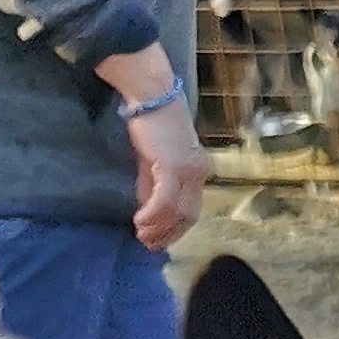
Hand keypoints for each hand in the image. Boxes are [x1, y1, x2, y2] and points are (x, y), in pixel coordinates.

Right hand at [98, 43, 210, 248]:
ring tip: (140, 234)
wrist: (150, 94)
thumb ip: (153, 184)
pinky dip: (153, 215)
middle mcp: (199, 172)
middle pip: (188, 215)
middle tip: (149, 244)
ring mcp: (189, 169)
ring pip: (177, 211)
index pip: (192, 209)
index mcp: (198, 170)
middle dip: (168, 233)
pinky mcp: (174, 165)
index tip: (159, 240)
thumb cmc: (150, 121)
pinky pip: (165, 200)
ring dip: (158, 227)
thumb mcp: (153, 159)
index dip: (176, 228)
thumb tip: (148, 209)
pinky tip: (139, 221)